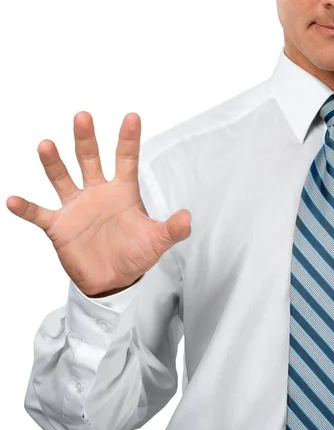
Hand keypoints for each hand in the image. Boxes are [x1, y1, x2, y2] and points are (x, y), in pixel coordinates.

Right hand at [6, 112, 191, 296]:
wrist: (114, 280)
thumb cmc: (135, 255)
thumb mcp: (157, 242)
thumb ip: (172, 229)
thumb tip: (188, 218)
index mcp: (123, 192)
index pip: (126, 159)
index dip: (129, 138)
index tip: (132, 116)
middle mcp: (97, 193)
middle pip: (90, 159)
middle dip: (87, 139)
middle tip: (83, 117)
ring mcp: (76, 207)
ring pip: (62, 178)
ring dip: (54, 162)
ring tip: (46, 145)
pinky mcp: (59, 226)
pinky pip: (39, 213)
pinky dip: (26, 208)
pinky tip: (14, 200)